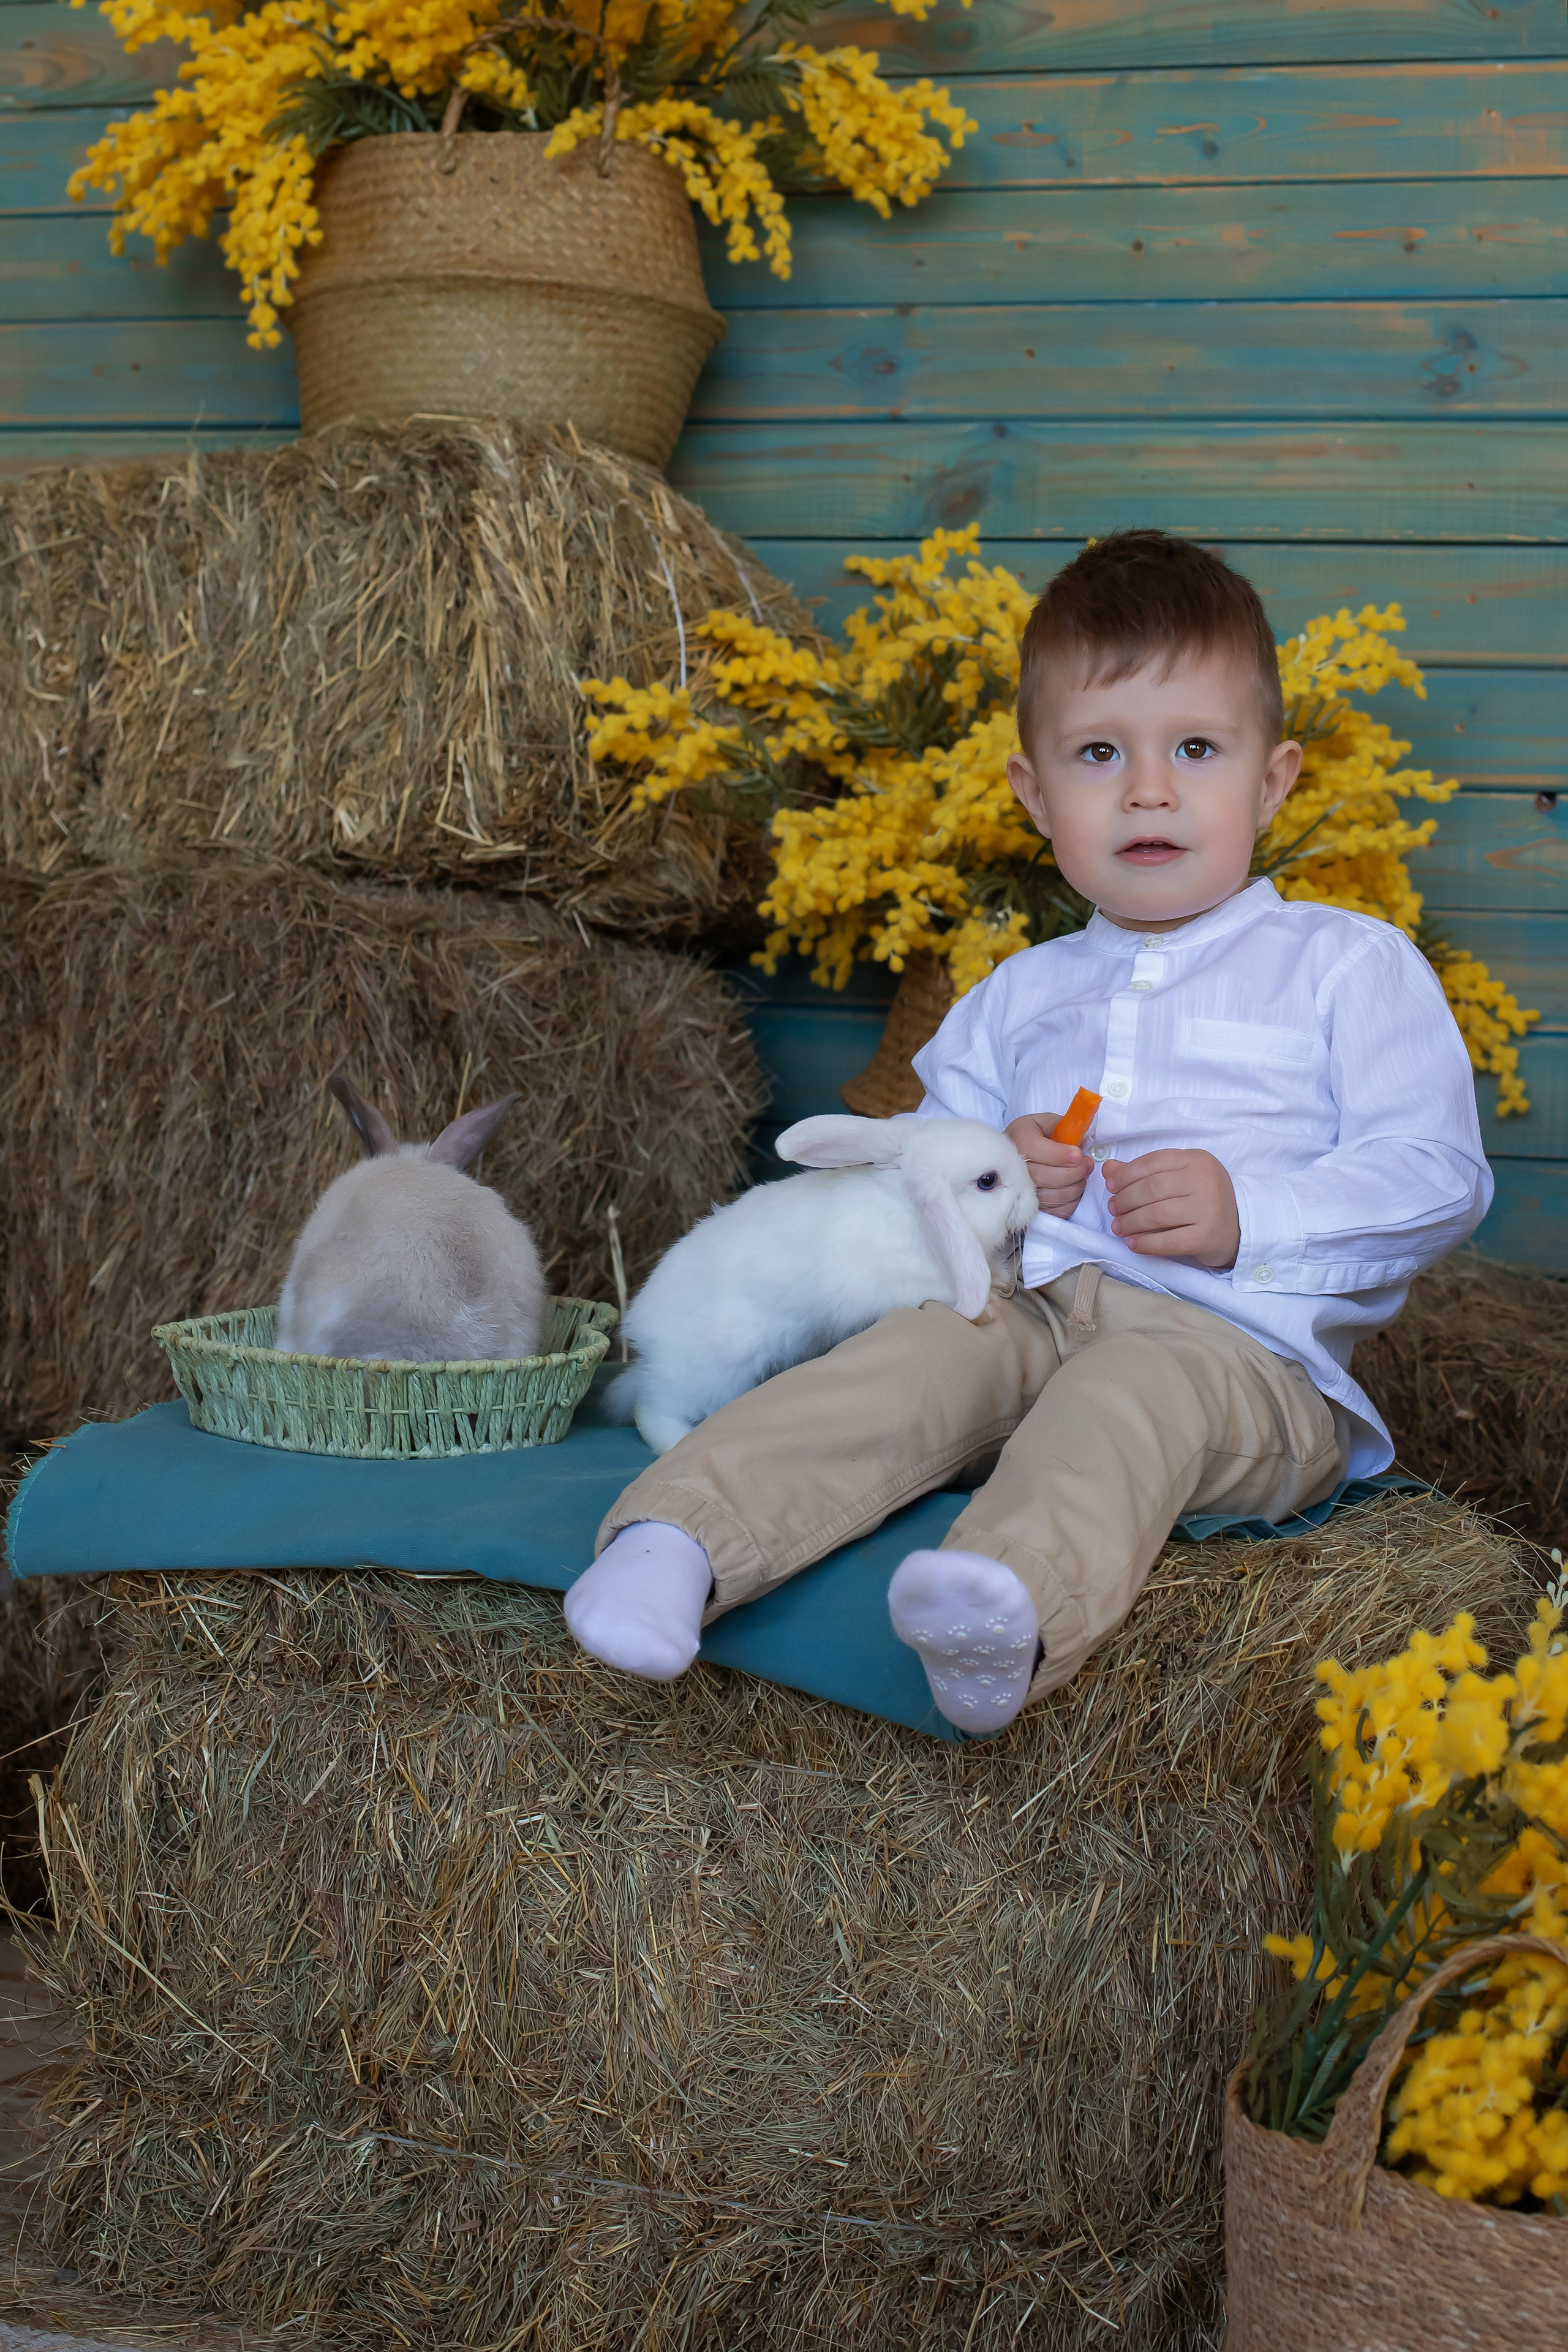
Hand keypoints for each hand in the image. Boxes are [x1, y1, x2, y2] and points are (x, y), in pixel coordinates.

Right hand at [1006, 1113, 1090, 1220]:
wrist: (1016, 1154)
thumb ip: (1062, 1126)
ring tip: (1079, 1175)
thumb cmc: (1034, 1136)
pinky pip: (1059, 1210)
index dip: (1060, 1155)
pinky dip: (1072, 1200)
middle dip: (1074, 1171)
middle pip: (1046, 1176)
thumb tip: (1079, 1141)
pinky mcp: (1035, 1208)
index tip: (1078, 1154)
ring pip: (1055, 1196)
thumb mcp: (1045, 1122)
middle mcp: (1016, 1168)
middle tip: (1084, 1164)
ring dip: (1076, 1186)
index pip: (1034, 1150)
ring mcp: (1023, 1192)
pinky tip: (1072, 1187)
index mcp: (1019, 1141)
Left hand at [1102, 1149, 1239, 1269]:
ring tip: (1119, 1227)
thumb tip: (1108, 1168)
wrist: (1237, 1229)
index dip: (1126, 1174)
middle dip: (1125, 1200)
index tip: (1111, 1186)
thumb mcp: (1179, 1178)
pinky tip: (1133, 1244)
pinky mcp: (1206, 1236)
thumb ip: (1144, 1172)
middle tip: (1113, 1209)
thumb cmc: (1202, 1200)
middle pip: (1152, 1189)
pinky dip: (1145, 1244)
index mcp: (1197, 1160)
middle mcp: (1205, 1181)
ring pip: (1157, 1214)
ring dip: (1130, 1222)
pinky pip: (1168, 1241)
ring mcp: (1208, 1209)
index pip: (1153, 1162)